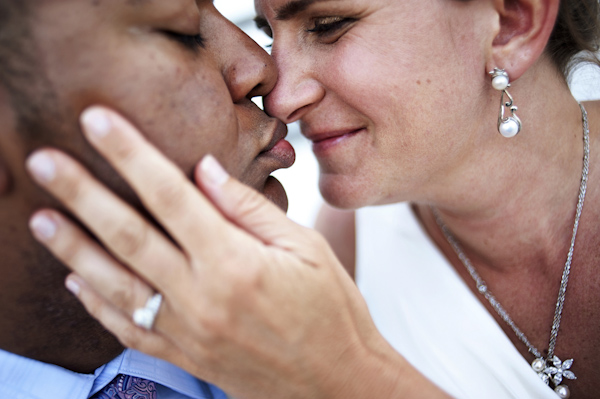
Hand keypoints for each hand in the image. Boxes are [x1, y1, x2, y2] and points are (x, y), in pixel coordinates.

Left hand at [27, 107, 447, 397]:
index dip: (132, 154)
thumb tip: (204, 171)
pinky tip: (74, 280)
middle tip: (45, 161)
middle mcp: (202, 297)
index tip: (99, 121)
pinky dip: (96, 304)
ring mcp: (187, 331)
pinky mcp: (185, 356)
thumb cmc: (331, 310)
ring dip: (73, 248)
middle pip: (129, 236)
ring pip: (115, 285)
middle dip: (82, 194)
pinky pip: (129, 330)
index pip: (171, 196)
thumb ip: (249, 208)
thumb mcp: (304, 247)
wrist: (336, 383)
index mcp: (236, 263)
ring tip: (41, 218)